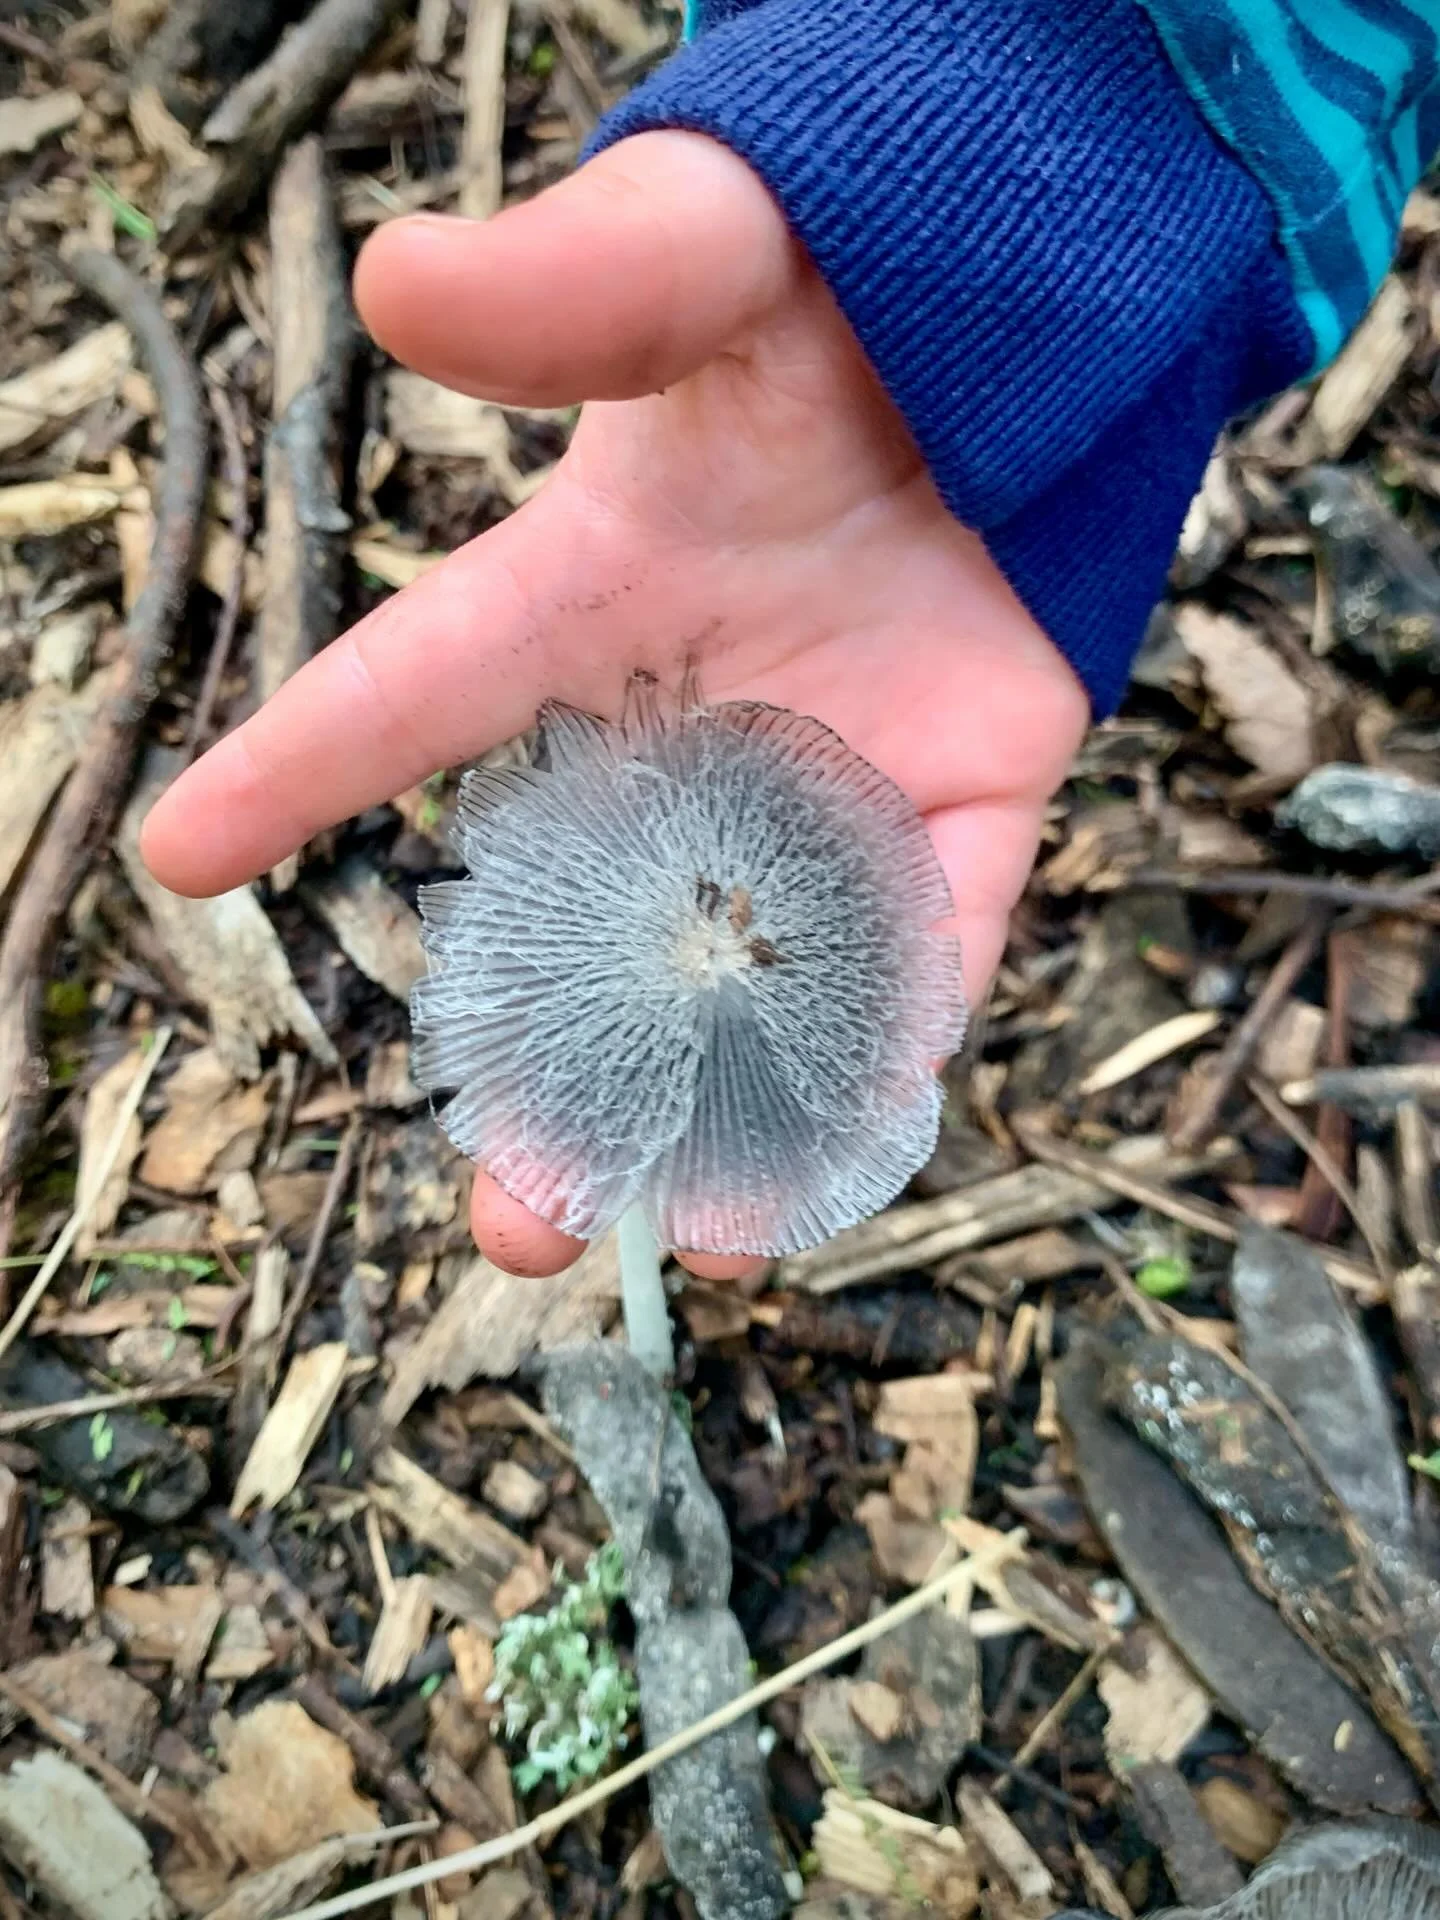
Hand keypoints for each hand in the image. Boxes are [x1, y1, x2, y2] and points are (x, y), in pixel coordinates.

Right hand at [141, 131, 1088, 1279]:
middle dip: (550, 1074)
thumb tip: (396, 278)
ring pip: (761, 975)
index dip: (297, 768)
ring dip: (724, 1112)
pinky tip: (847, 1155)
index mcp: (587, 601)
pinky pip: (934, 942)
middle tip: (514, 1218)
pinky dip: (897, 1044)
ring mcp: (834, 776)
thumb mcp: (705, 264)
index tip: (177, 858)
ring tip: (687, 1238)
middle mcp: (692, 722)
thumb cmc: (843, 281)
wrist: (1036, 317)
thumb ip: (576, 288)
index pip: (414, 688)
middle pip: (591, 921)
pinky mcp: (971, 798)